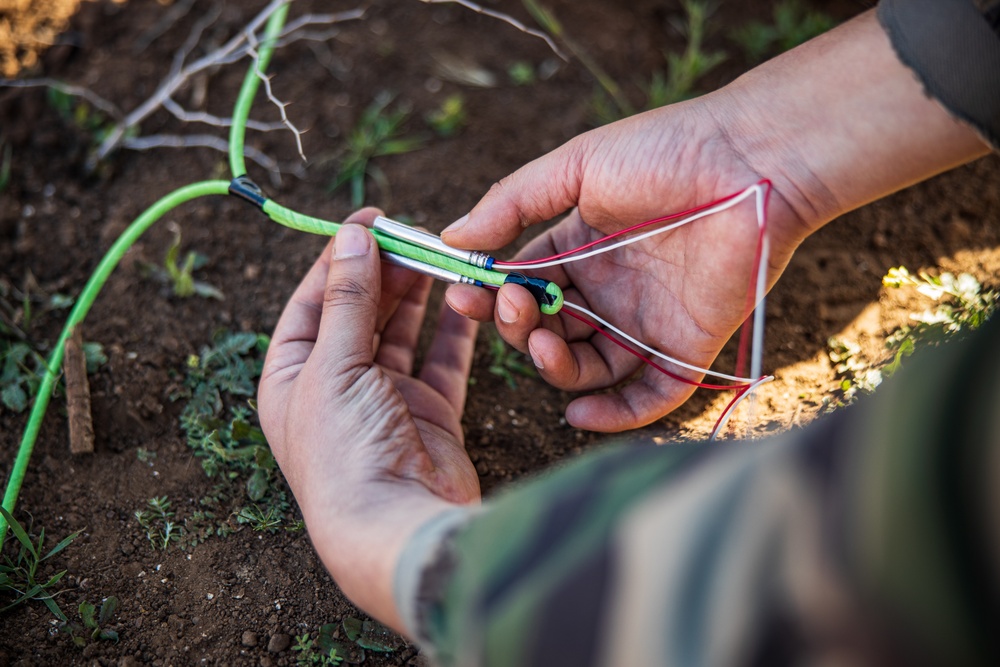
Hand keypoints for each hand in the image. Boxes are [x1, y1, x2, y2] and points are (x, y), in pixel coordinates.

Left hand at [258, 209, 479, 629]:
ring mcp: (384, 401)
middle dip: (384, 271)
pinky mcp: (429, 414)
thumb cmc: (346, 452)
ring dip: (418, 294)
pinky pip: (442, 361)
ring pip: (402, 333)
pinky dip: (453, 329)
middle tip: (415, 232)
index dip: (338, 259)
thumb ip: (349, 299)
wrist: (396, 527)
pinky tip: (463, 295)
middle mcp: (335, 388)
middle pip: (360, 314)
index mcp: (292, 379)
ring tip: (439, 254)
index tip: (370, 219)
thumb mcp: (334, 365)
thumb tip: (351, 237)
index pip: (312, 304)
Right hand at [443, 11, 987, 431]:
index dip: (490, 296)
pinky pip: (648, 396)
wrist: (752, 160)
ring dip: (554, 367)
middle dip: (517, 327)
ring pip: (587, 368)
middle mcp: (609, 291)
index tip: (461, 295)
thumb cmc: (665, 152)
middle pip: (548, 331)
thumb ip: (512, 205)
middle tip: (511, 306)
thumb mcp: (576, 166)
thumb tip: (452, 240)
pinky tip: (579, 412)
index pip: (523, 286)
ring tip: (542, 343)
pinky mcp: (687, 347)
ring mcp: (646, 322)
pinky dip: (615, 415)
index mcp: (580, 249)